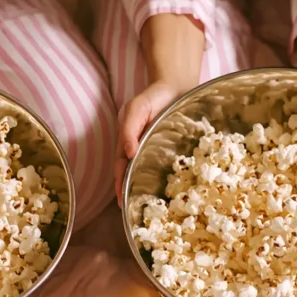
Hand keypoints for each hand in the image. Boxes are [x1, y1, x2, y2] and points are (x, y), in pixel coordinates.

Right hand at [115, 79, 182, 202]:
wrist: (176, 87)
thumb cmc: (153, 97)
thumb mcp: (136, 108)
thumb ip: (129, 128)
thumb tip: (128, 153)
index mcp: (127, 142)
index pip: (121, 167)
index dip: (120, 183)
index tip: (121, 200)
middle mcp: (137, 149)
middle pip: (130, 174)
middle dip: (128, 191)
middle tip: (129, 209)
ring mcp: (152, 151)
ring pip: (144, 173)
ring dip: (141, 189)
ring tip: (142, 207)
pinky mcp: (167, 151)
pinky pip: (163, 168)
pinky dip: (160, 181)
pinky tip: (165, 193)